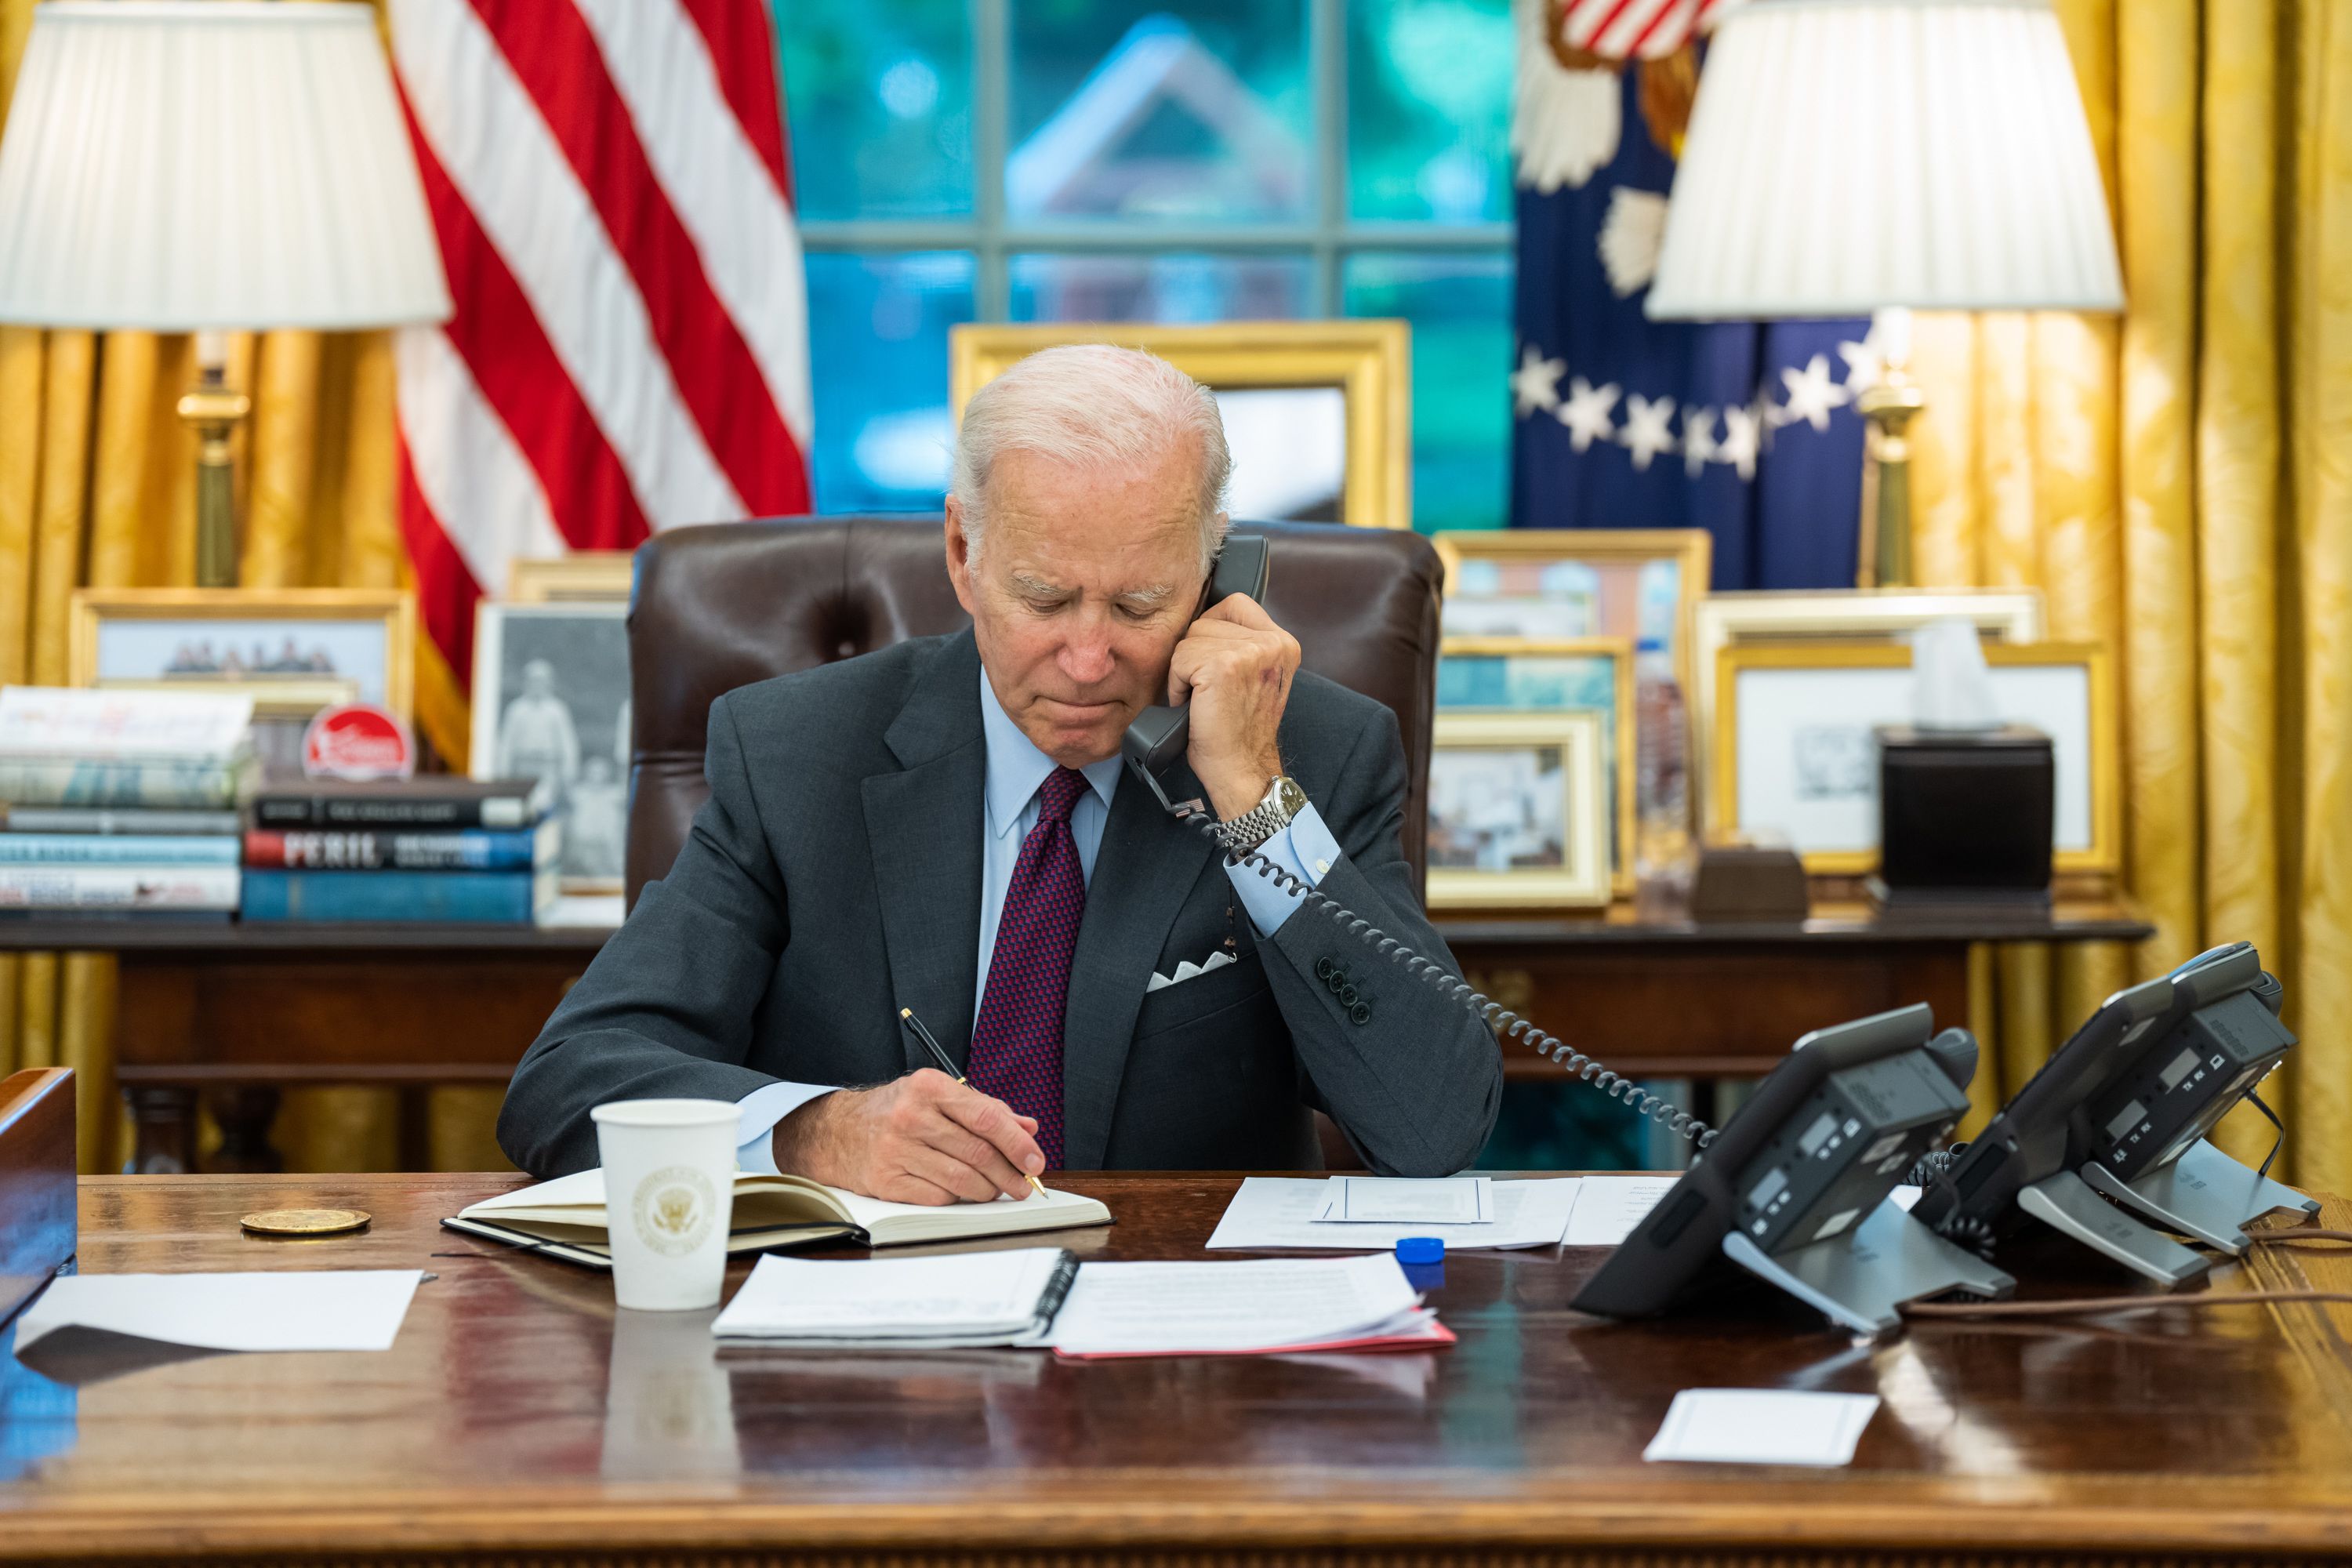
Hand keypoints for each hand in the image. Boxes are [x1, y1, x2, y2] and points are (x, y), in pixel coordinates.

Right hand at [770, 1070, 1044, 1204]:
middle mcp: (911, 1116)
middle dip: (1009, 1174)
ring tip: (997, 1190)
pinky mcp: (886, 1181)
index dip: (1016, 1143)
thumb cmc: (897, 1111)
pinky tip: (962, 1192)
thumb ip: (986, 1109)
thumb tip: (1027, 1129)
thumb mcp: (939, 1096)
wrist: (837, 1132)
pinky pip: (938, 1196)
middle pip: (977, 1153)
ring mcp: (896, 1150)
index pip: (986, 1117)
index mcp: (929, 1087)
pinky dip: (958, 1198)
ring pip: (962, 1180)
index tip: (1035, 1160)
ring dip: (988, 1190)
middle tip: (1024, 1185)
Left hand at [1168, 591, 1299, 819]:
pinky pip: (1180, 659)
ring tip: (1204, 700)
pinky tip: (1194, 706)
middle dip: (1197, 656)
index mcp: (1283, 642)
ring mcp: (1250, 652)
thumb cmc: (1239, 729)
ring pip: (1190, 639)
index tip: (1217, 670)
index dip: (1212, 633)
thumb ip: (1242, 644)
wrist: (1241, 769)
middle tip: (1211, 692)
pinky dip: (1178, 686)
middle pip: (1206, 622)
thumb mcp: (1255, 676)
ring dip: (1186, 672)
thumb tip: (1202, 618)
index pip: (1234, 604)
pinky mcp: (1224, 666)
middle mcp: (1273, 642)